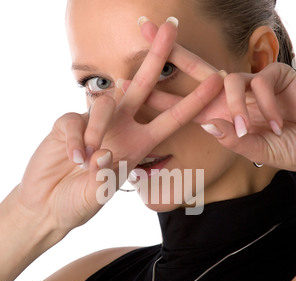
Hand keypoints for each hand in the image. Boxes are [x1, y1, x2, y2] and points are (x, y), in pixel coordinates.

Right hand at [16, 21, 223, 233]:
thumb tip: (106, 151)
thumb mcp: (98, 195)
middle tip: (171, 27)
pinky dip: (75, 141)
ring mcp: (93, 123)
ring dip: (96, 130)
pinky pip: (75, 121)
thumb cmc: (77, 204)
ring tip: (86, 162)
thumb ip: (105, 176)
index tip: (215, 80)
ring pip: (103, 103)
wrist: (46, 204)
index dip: (193, 100)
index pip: (170, 119)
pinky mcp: (67, 123)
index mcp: (138, 146)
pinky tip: (73, 159)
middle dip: (156, 57)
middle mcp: (119, 129)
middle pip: (141, 86)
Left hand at [140, 20, 295, 171]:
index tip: (126, 84)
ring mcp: (250, 85)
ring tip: (248, 129)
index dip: (156, 94)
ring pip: (226, 80)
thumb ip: (234, 141)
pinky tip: (276, 123)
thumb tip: (207, 124)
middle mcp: (229, 98)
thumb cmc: (289, 148)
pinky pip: (258, 84)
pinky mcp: (273, 75)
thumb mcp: (257, 150)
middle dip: (169, 50)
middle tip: (143, 27)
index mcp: (219, 117)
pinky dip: (265, 105)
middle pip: (195, 69)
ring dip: (235, 106)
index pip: (182, 104)